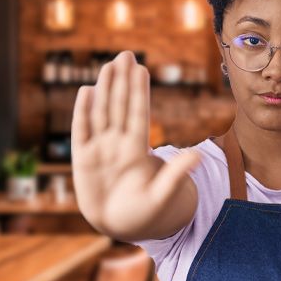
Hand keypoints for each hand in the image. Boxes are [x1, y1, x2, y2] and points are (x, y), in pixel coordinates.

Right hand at [71, 51, 199, 237]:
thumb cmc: (145, 212)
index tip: (141, 69)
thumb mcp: (163, 195)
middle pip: (119, 106)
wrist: (119, 225)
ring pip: (101, 113)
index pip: (138, 113)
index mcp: (138, 150)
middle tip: (126, 55)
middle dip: (122, 81)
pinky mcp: (82, 159)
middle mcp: (118, 143)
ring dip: (104, 90)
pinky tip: (86, 91)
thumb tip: (199, 156)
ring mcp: (100, 149)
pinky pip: (81, 131)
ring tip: (109, 66)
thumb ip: (176, 174)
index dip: (138, 91)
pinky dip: (82, 112)